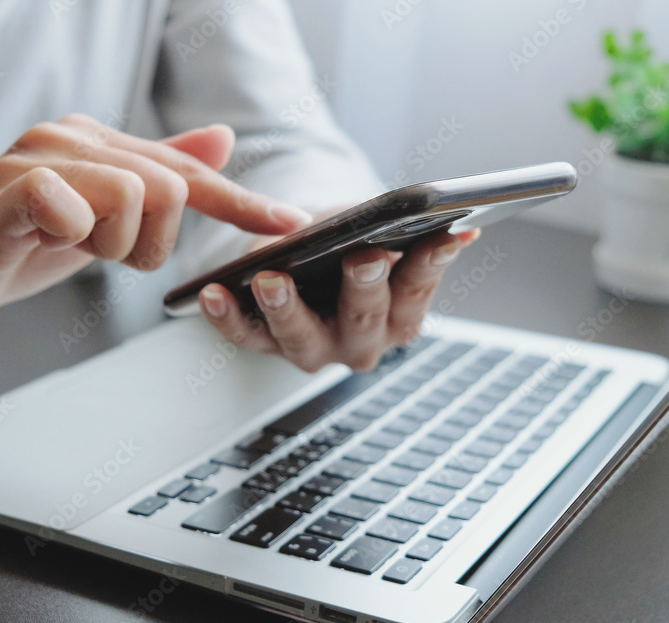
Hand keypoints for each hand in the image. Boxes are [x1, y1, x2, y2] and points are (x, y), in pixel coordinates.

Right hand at [0, 116, 308, 339]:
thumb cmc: (15, 247)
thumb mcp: (102, 220)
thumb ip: (159, 178)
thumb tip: (220, 139)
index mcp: (101, 144)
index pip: (190, 173)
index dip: (243, 203)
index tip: (291, 224)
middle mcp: (75, 136)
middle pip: (174, 188)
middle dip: (152, 243)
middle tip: (102, 254)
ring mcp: (42, 155)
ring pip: (141, 197)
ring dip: (115, 246)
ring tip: (69, 248)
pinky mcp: (14, 185)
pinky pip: (83, 209)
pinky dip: (76, 240)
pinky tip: (43, 240)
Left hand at [197, 228, 479, 372]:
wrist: (313, 257)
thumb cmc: (351, 240)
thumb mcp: (378, 231)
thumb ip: (408, 232)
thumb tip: (458, 227)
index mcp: (400, 315)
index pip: (419, 290)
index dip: (431, 265)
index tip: (439, 237)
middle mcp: (363, 342)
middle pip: (365, 320)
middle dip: (364, 287)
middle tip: (363, 257)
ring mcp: (315, 349)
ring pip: (303, 338)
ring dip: (287, 310)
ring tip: (271, 280)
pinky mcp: (268, 345)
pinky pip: (246, 337)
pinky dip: (227, 318)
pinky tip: (211, 293)